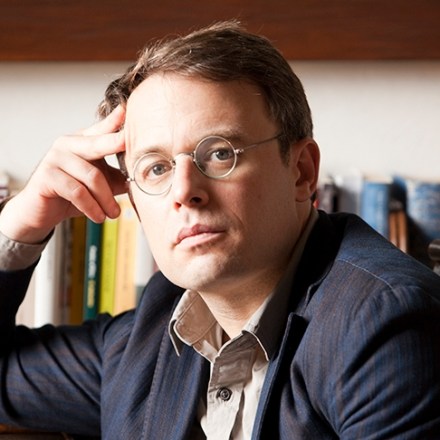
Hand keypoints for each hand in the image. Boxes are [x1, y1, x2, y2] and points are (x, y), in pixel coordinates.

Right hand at [0, 105, 126, 243]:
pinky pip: (77, 191)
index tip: (127, 109)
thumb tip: (145, 177)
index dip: (115, 120)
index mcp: (82, 142)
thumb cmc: (74, 195)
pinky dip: (91, 207)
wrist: (43, 212)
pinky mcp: (46, 176)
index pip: (101, 128)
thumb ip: (118, 176)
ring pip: (92, 176)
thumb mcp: (101, 184)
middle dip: (116, 146)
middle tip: (133, 156)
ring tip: (114, 214)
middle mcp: (68, 144)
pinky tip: (99, 217)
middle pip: (98, 144)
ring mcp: (55, 158)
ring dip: (106, 200)